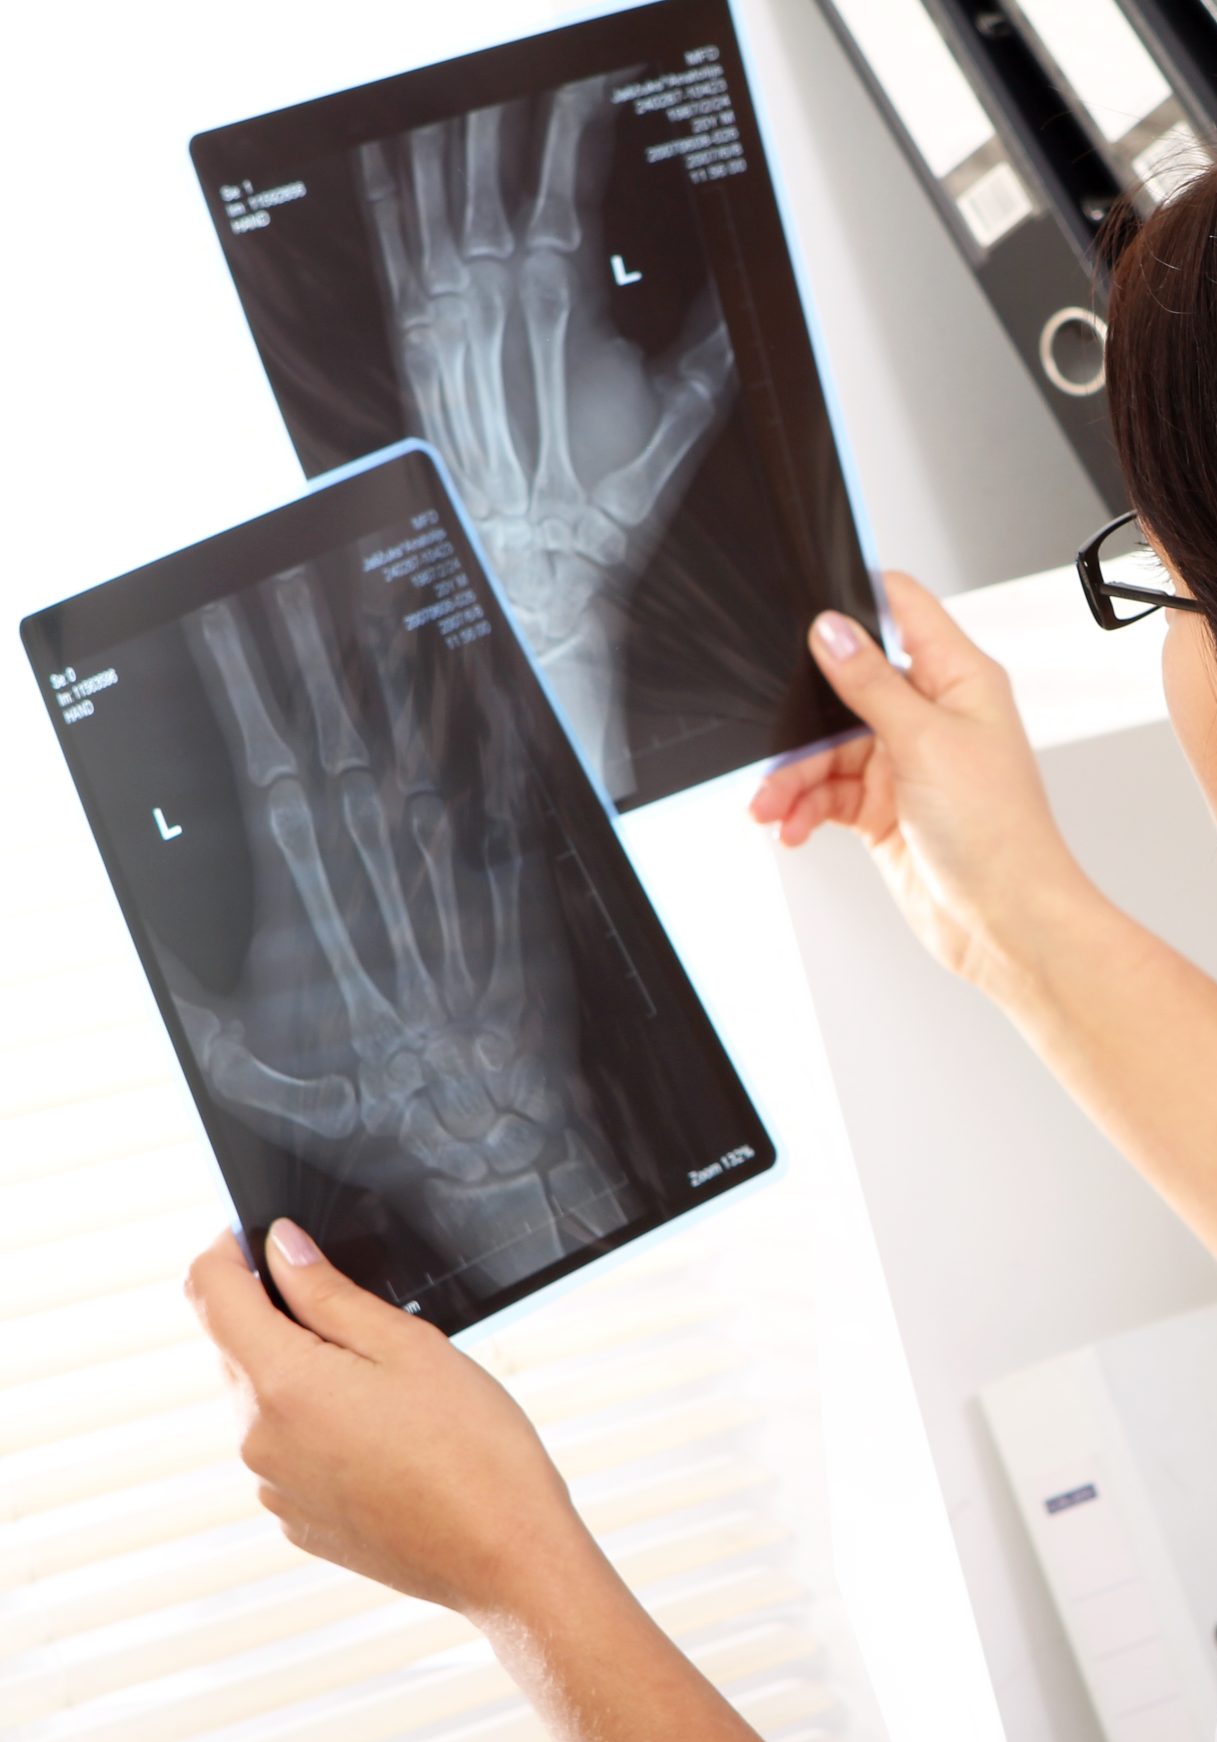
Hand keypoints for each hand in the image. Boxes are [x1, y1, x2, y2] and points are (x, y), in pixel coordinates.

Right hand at [176, 566, 630, 1293]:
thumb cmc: (374, 1112)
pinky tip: (483, 676)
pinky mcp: (515, 886)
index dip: (242, 687)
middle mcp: (378, 873)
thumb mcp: (248, 1067)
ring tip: (378, 602)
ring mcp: (451, 872)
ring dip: (396, 673)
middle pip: (337, 736)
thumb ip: (197, 1000)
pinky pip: (502, 790)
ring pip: (418, 748)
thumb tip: (159, 959)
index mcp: (309, 902)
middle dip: (309, 654)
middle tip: (295, 585)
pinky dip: (491, 731)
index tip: (224, 623)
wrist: (486, 1139)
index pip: (264, 764)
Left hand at [185, 1221, 601, 1623]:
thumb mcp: (410, 1345)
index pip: (208, 1291)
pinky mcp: (296, 1521)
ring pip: (265, 1402)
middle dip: (282, 1316)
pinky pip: (288, 1454)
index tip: (264, 1237)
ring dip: (305, 1376)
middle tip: (368, 1317)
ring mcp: (272, 1487)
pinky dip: (320, 1430)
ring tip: (394, 1390)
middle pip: (237, 1348)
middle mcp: (257, 1439)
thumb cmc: (476, 1448)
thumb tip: (280, 1247)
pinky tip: (389, 1439)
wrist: (504, 1555)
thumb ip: (330, 1293)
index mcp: (281, 1384)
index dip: (228, 1249)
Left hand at [363, 79, 736, 795]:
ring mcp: (453, 327)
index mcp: (568, 313)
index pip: (568, 195)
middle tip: (517, 90)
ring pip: (443, 214)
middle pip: (497, 188)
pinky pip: (401, 263)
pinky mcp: (421, 354)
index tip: (581, 99)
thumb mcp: (678, 420)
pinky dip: (394, 211)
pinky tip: (392, 173)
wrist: (535, 565)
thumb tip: (736, 308)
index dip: (573, 137)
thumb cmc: (599, 505)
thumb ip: (705, 349)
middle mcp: (501, 311)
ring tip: (456, 109)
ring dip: (450, 156)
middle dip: (509, 131)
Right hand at [748, 573, 1097, 999]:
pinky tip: (792, 825)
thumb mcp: (926, 742)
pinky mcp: (887, 808)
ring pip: (828, 748)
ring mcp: (909, 762)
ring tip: (771, 806)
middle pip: (847, 687)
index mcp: (960, 679)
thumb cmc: (1000, 834)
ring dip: (793, 776)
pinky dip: (805, 808)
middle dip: (801, 720)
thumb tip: (831, 629)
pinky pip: (829, 794)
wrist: (1006, 921)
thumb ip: (871, 684)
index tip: (805, 606)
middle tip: (768, 743)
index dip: (857, 598)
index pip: (904, 608)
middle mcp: (934, 715)